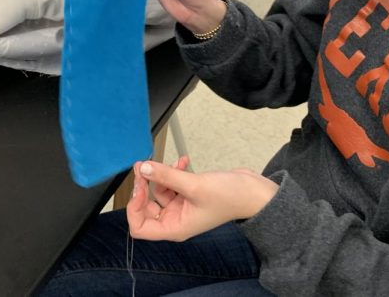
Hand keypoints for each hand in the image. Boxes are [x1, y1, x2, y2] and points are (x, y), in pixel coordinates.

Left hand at [127, 159, 278, 241]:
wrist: (253, 192)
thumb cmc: (230, 198)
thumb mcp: (194, 185)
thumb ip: (166, 176)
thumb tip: (143, 168)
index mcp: (175, 227)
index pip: (140, 228)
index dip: (134, 208)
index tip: (139, 186)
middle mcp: (177, 220)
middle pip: (147, 208)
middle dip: (145, 186)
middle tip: (144, 167)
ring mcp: (183, 207)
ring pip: (160, 192)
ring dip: (162, 175)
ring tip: (168, 162)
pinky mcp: (190, 194)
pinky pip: (174, 184)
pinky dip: (174, 172)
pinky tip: (182, 161)